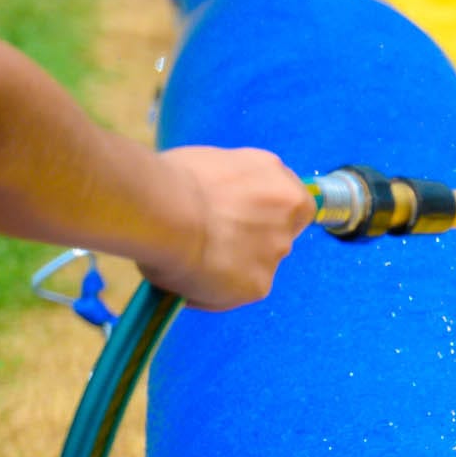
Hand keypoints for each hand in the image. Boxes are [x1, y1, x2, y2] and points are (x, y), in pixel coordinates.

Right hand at [139, 146, 312, 309]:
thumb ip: (230, 189)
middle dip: (250, 242)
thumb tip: (217, 204)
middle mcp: (287, 214)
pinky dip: (214, 290)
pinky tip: (188, 275)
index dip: (265, 214)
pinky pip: (237, 293)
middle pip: (277, 236)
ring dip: (233, 268)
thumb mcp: (213, 164)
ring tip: (191, 258)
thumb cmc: (173, 180)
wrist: (166, 211)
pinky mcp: (259, 285)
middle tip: (213, 243)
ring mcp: (275, 252)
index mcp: (276, 177)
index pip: (289, 202)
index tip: (241, 219)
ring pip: (257, 267)